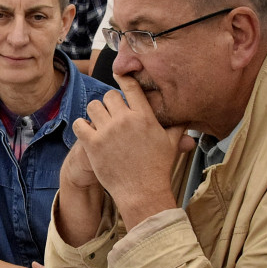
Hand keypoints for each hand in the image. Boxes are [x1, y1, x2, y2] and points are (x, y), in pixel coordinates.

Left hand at [74, 77, 191, 228]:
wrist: (142, 192)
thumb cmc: (157, 168)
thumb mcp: (171, 144)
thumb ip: (177, 127)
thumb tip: (187, 117)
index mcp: (144, 116)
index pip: (131, 87)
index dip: (123, 78)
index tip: (119, 75)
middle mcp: (125, 120)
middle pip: (109, 96)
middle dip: (110, 103)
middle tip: (111, 114)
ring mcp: (107, 131)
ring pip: (93, 106)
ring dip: (96, 113)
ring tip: (99, 123)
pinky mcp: (92, 144)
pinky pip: (79, 124)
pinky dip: (82, 126)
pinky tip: (87, 132)